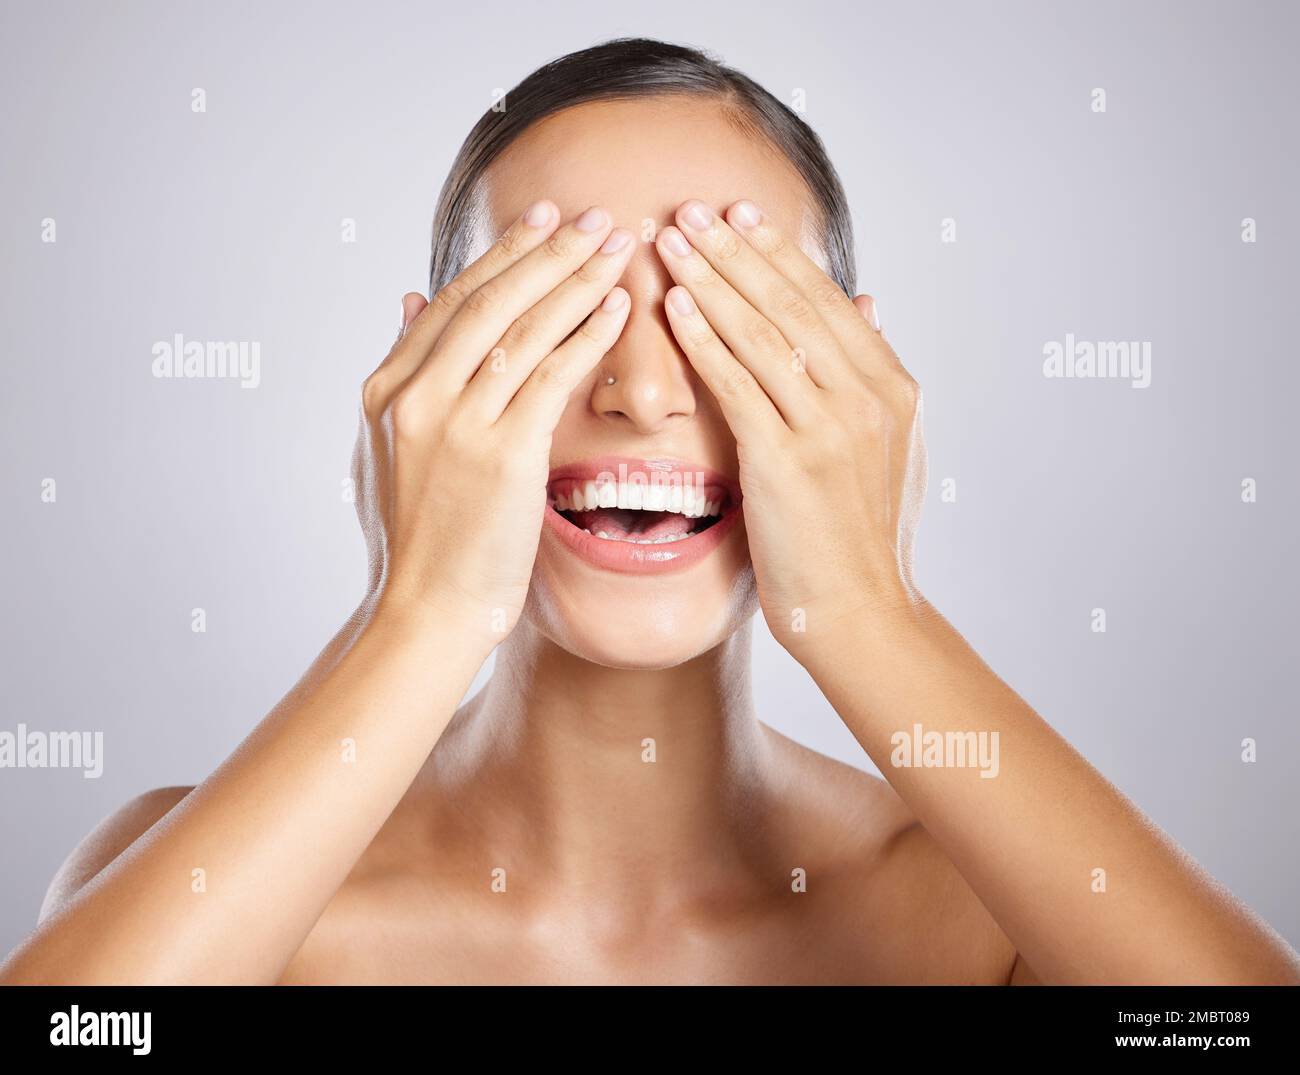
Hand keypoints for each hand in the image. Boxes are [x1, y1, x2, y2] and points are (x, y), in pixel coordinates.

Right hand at [352, 201, 633, 644]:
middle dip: (547, 250)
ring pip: (524, 328)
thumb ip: (403, 369)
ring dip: (576, 279)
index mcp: (386, 389)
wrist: (424, 609)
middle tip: (593, 215)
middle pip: (490, 300)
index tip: (543, 218)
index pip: (453, 301)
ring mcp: (457, 423)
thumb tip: (409, 298)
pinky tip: (619, 306)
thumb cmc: (417, 538)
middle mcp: (417, 396)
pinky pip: (552, 376)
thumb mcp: (385, 445)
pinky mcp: (501, 455)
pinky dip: (588, 335)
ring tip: (617, 245)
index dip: (503, 255)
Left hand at [653, 198, 927, 663]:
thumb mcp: (886, 445)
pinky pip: (738, 385)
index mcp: (892, 388)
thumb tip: (865, 302)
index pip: (825, 300)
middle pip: (791, 303)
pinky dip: (704, 339)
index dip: (777, 253)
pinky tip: (673, 306)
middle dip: (735, 250)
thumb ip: (870, 373)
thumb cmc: (861, 537)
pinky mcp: (789, 462)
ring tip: (669, 239)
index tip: (738, 214)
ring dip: (710, 279)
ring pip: (762, 333)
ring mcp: (830, 428)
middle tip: (690, 208)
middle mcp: (867, 397)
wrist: (863, 613)